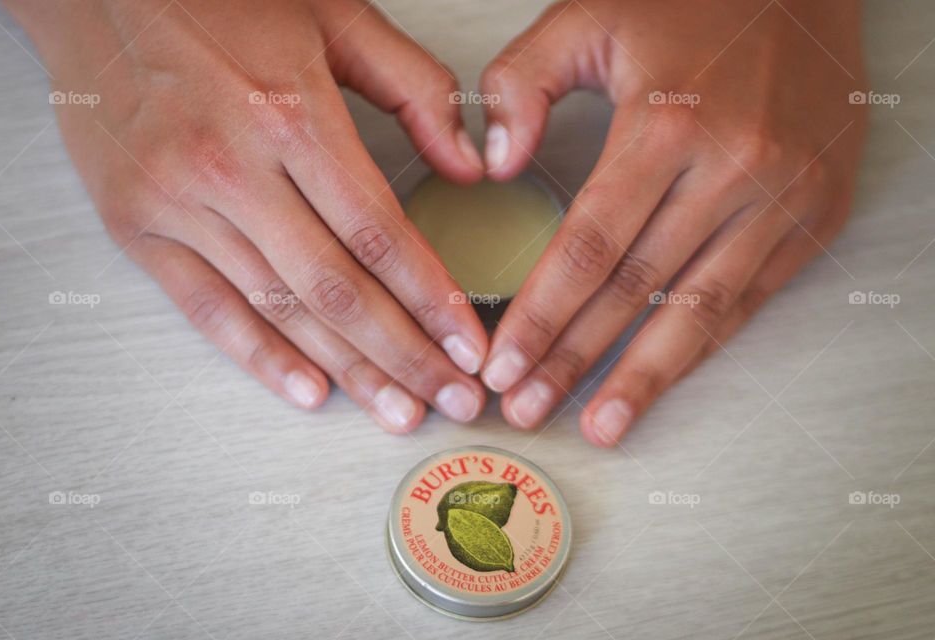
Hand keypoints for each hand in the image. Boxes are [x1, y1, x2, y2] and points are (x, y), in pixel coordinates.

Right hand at [6, 0, 489, 431]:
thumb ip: (415, 88)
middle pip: (337, 288)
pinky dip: (259, 356)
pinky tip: (308, 391)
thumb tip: (470, 165)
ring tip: (399, 409)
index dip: (432, 298)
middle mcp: (234, 166)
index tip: (469, 344)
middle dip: (405, 354)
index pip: (379, 231)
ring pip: (279, 308)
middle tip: (453, 399)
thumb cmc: (220, 1)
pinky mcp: (137, 225)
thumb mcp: (336, 15)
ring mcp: (179, 201)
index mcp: (292, 112)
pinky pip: (206, 307)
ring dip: (347, 369)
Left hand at [477, 0, 866, 443]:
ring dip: (642, 377)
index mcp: (666, 125)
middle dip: (575, 359)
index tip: (503, 364)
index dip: (541, 314)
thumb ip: (523, 85)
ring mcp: (780, 200)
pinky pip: (748, 299)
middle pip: (636, 290)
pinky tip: (661, 380)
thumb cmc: (692, 2)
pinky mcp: (812, 217)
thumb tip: (492, 165)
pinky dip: (701, 347)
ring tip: (597, 426)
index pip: (589, 246)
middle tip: (529, 409)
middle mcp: (730, 171)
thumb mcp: (588, 17)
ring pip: (699, 311)